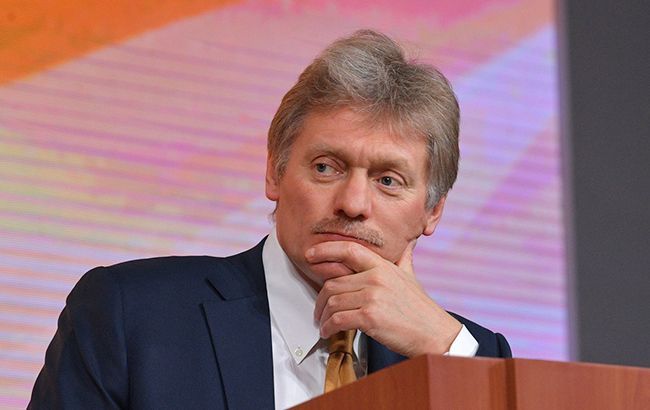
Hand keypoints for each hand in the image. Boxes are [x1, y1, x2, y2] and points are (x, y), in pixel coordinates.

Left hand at [308, 240, 461, 356]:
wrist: (434, 334)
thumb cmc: (420, 308)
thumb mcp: (410, 277)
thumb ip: (403, 259)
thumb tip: (407, 244)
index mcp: (383, 266)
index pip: (348, 250)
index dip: (325, 249)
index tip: (310, 254)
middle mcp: (376, 278)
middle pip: (333, 283)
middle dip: (321, 299)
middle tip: (319, 310)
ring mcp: (372, 297)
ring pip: (332, 302)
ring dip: (323, 316)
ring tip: (323, 324)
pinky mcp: (369, 317)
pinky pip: (337, 319)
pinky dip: (328, 327)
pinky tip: (328, 331)